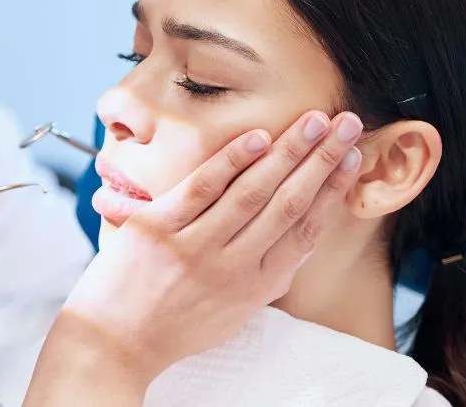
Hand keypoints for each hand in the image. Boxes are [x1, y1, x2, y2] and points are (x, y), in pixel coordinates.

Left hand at [26, 111, 363, 404]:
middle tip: (349, 124)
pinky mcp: (159, 232)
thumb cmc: (170, 326)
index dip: (333, 192)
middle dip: (323, 160)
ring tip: (314, 120)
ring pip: (253, 191)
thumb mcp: (230, 313)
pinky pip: (202, 188)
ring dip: (289, 151)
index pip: (306, 231)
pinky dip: (232, 160)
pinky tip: (257, 137)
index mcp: (256, 288)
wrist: (112, 344)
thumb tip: (286, 244)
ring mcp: (196, 248)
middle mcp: (233, 269)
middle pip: (289, 203)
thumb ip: (257, 278)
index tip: (353, 160)